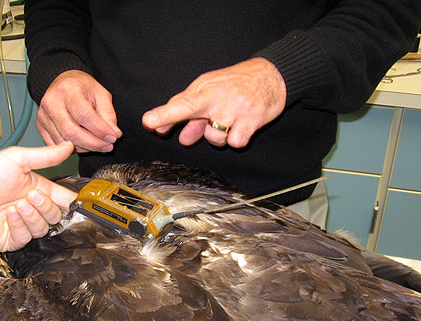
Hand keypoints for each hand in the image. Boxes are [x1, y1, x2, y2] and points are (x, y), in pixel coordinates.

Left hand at [0, 144, 77, 251]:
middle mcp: (30, 207)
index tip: (74, 201)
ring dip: (32, 216)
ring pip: (43, 228)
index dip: (70, 200)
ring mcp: (21, 224)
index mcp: (35, 187)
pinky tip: (8, 216)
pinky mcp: (11, 239)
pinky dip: (20, 226)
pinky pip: (27, 238)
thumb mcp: (16, 159)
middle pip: (56, 215)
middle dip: (46, 206)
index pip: (62, 197)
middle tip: (30, 196)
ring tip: (16, 205)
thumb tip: (67, 147)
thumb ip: (45, 156)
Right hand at [36, 70, 121, 152]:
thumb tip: (114, 134)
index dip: (100, 130)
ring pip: (64, 142)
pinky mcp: (41, 127)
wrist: (63, 83)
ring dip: (85, 148)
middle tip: (108, 146)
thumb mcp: (101, 94)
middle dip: (93, 143)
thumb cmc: (82, 88)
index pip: (83, 114)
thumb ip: (108, 114)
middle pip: (71, 132)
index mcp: (68, 90)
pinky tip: (84, 144)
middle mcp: (51, 102)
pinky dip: (73, 150)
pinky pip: (57, 145)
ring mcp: (43, 116)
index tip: (113, 137)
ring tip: (98, 145)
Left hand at [142, 57, 286, 147]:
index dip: (164, 114)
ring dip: (219, 136)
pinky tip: (242, 126)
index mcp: (204, 90)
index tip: (148, 121)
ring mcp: (235, 110)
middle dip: (182, 121)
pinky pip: (235, 143)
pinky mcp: (252, 121)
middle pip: (194, 116)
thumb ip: (186, 111)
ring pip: (215, 138)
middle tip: (176, 124)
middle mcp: (218, 99)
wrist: (271, 76)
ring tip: (228, 121)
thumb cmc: (234, 84)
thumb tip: (166, 132)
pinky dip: (237, 139)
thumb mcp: (208, 90)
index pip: (180, 103)